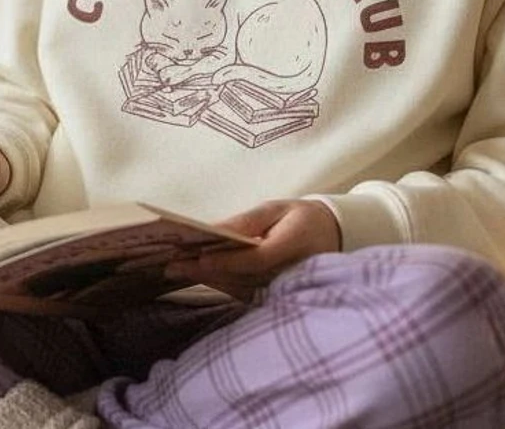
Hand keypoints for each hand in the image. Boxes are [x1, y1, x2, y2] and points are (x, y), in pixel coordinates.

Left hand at [165, 199, 341, 301]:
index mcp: (294, 246)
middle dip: (206, 271)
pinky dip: (220, 284)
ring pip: (241, 289)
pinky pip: (245, 293)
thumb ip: (249, 221)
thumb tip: (216, 229)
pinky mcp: (277, 296)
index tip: (200, 258)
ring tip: (176, 268)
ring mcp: (284, 289)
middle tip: (172, 264)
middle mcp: (290, 274)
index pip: (257, 260)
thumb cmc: (301, 217)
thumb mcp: (276, 209)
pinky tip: (197, 275)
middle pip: (243, 278)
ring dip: (208, 280)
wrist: (332, 237)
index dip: (228, 261)